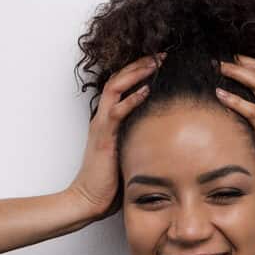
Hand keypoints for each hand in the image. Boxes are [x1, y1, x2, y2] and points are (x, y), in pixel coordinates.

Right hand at [67, 51, 166, 220]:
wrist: (88, 200)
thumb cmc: (109, 183)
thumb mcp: (129, 154)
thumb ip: (141, 140)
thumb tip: (166, 136)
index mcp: (108, 120)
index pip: (121, 85)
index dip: (138, 70)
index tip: (159, 62)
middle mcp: (103, 117)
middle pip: (118, 78)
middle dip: (140, 64)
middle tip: (161, 54)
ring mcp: (102, 125)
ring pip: (115, 87)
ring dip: (136, 72)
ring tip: (155, 62)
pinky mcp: (104, 137)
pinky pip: (117, 111)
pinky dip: (133, 99)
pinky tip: (148, 90)